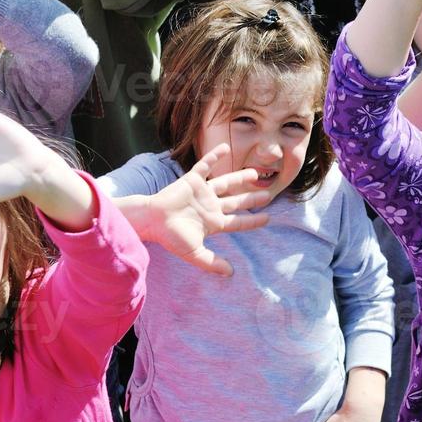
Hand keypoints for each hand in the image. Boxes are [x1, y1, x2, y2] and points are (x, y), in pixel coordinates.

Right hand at [119, 144, 270, 275]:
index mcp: (212, 222)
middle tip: (268, 195)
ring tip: (254, 173)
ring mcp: (201, 192)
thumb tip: (230, 273)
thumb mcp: (194, 253)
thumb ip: (212, 263)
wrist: (152, 220)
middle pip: (236, 201)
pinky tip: (225, 148)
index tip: (268, 218)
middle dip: (251, 198)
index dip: (252, 221)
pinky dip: (214, 156)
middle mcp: (210, 206)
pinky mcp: (191, 180)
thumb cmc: (171, 236)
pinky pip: (205, 165)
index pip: (237, 221)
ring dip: (239, 177)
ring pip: (225, 183)